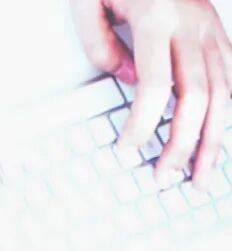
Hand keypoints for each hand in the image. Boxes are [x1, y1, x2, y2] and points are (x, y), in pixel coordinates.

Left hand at [70, 0, 231, 188]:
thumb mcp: (87, 3)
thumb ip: (101, 45)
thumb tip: (127, 82)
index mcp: (157, 18)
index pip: (155, 85)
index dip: (143, 124)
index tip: (126, 150)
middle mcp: (192, 25)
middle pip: (196, 97)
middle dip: (181, 144)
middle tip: (163, 178)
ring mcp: (211, 28)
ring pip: (224, 92)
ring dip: (213, 140)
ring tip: (198, 177)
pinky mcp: (219, 30)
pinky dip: (228, 113)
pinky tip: (219, 141)